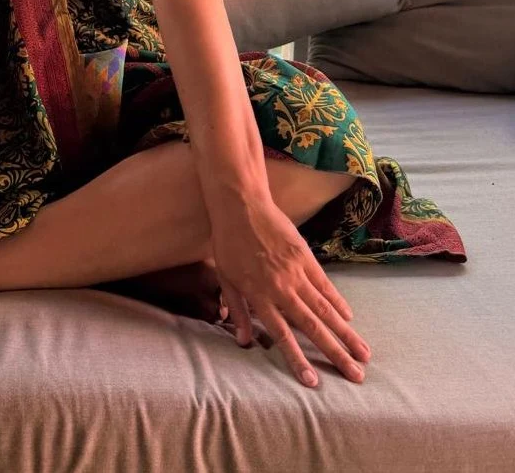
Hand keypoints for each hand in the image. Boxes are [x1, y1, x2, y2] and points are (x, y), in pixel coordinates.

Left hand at [209, 194, 370, 387]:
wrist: (241, 206)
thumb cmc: (228, 243)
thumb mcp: (225, 278)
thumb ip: (237, 310)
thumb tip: (243, 341)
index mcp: (259, 296)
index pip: (282, 335)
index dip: (298, 359)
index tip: (314, 381)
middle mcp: (281, 289)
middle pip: (313, 327)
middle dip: (335, 353)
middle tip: (356, 376)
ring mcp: (296, 273)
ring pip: (325, 309)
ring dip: (345, 333)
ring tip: (363, 353)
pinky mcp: (305, 258)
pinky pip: (325, 285)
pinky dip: (338, 302)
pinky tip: (349, 318)